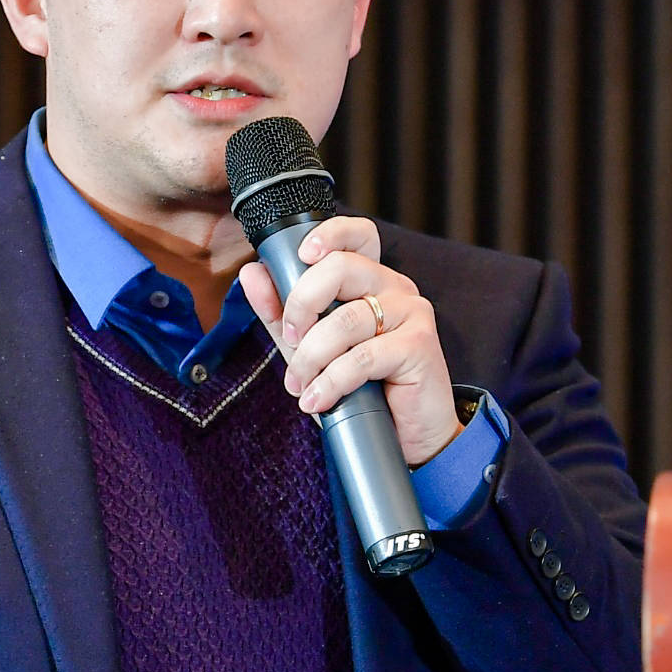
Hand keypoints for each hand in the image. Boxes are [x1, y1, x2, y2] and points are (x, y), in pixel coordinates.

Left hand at [234, 217, 461, 464]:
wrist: (407, 437)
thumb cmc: (363, 390)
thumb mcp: (312, 350)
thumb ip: (282, 313)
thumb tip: (252, 272)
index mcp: (372, 280)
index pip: (358, 234)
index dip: (329, 235)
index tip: (301, 256)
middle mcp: (396, 288)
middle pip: (341, 268)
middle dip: (302, 305)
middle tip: (291, 341)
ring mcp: (412, 313)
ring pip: (346, 320)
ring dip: (311, 359)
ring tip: (301, 386)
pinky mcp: (420, 345)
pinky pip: (362, 357)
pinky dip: (331, 382)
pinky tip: (318, 400)